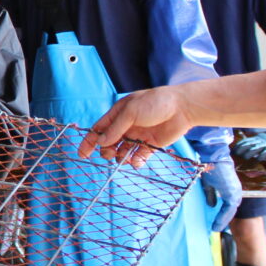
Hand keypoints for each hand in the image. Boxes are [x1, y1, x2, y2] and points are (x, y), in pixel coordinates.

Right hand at [78, 85, 198, 165]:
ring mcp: (138, 136)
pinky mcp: (150, 145)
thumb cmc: (156, 103)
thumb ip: (115, 128)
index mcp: (118, 114)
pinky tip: (136, 162)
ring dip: (120, 157)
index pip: (99, 129)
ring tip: (124, 159)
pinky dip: (135, 161)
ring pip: (122, 151)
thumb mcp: (131, 111)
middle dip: (106, 151)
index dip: (89, 141)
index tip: (82, 154)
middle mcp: (126, 126)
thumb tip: (101, 142)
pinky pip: (138, 156)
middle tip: (110, 154)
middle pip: (109, 142)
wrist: (182, 107)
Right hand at [204, 156, 242, 232]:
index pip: (228, 205)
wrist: (213, 158)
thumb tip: (211, 205)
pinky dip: (222, 218)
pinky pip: (229, 210)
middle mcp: (236, 192)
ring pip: (231, 212)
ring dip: (223, 221)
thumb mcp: (209, 185)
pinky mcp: (232, 195)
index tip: (215, 221)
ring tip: (215, 229)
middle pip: (231, 210)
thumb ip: (211, 195)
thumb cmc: (210, 168)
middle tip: (215, 227)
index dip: (222, 214)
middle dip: (223, 219)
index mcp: (231, 189)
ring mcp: (235, 193)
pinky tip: (216, 225)